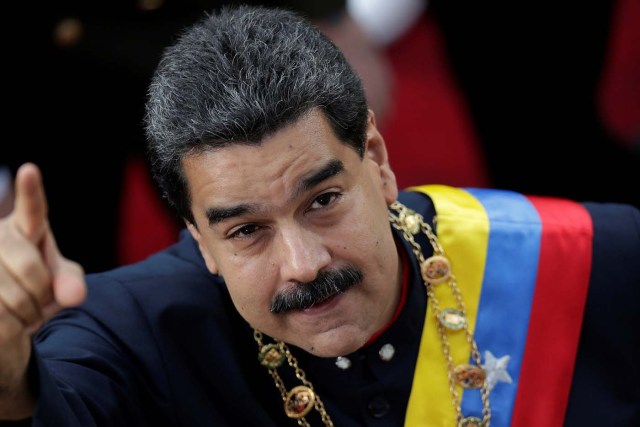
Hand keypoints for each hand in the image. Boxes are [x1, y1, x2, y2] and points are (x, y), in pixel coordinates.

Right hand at [0, 163, 85, 418]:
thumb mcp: (61, 279)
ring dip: (27, 315)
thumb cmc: (37, 286)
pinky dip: (12, 329)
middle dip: (43, 294)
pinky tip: (11, 323)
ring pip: (11, 296)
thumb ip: (71, 281)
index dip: (30, 190)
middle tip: (42, 303)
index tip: (30, 170)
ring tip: (26, 314)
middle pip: (28, 268)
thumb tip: (75, 296)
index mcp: (26, 226)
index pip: (32, 208)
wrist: (9, 314)